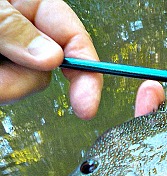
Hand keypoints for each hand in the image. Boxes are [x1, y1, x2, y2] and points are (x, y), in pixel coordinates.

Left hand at [0, 0, 102, 118]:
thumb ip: (16, 28)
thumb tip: (53, 59)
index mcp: (29, 4)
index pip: (73, 38)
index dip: (87, 71)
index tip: (87, 104)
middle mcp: (21, 31)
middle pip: (46, 69)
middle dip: (26, 80)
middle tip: (1, 84)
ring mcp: (7, 55)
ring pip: (24, 84)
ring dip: (5, 87)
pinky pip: (6, 90)